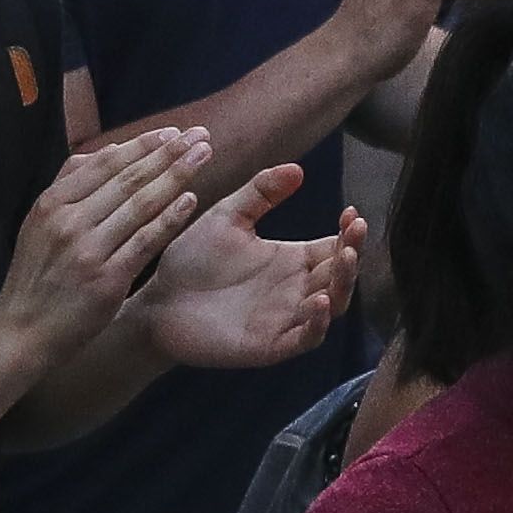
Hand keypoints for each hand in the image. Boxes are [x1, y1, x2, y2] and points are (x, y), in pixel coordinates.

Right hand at [0, 122, 225, 350]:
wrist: (23, 331)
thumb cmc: (37, 276)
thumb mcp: (39, 223)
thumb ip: (70, 185)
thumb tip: (110, 151)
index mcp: (52, 203)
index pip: (105, 163)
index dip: (142, 144)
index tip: (173, 132)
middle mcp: (69, 222)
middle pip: (128, 178)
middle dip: (168, 153)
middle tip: (200, 134)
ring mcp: (88, 250)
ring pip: (140, 204)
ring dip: (176, 176)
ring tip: (203, 156)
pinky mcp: (107, 280)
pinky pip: (145, 242)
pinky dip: (169, 219)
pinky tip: (190, 200)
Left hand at [142, 194, 362, 370]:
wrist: (158, 301)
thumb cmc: (192, 258)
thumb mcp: (228, 217)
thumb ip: (261, 192)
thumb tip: (298, 168)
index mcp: (290, 259)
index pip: (334, 247)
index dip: (349, 234)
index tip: (352, 213)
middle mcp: (295, 289)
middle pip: (339, 275)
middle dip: (351, 254)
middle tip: (354, 232)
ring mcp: (285, 319)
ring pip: (331, 306)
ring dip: (342, 284)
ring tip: (344, 259)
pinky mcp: (270, 345)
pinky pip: (304, 338)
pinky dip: (317, 323)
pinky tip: (318, 301)